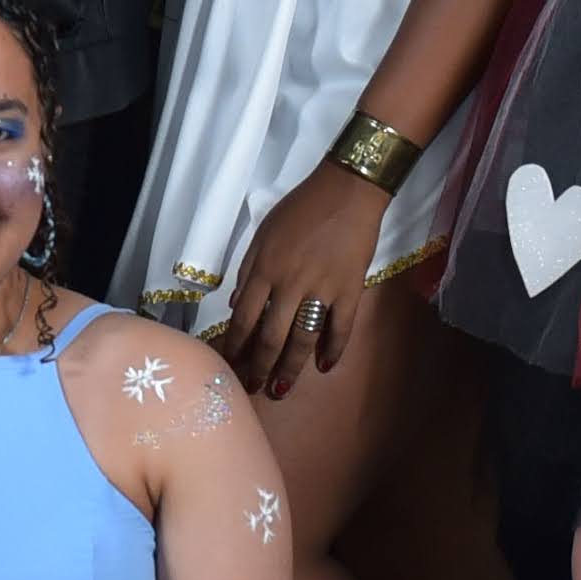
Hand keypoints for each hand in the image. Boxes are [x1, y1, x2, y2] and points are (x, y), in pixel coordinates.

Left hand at [217, 159, 393, 398]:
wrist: (347, 191)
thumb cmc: (300, 209)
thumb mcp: (262, 233)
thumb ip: (248, 271)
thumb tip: (235, 307)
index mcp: (264, 270)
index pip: (243, 318)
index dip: (235, 346)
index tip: (229, 365)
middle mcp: (289, 285)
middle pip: (270, 336)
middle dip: (258, 366)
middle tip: (253, 388)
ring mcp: (322, 290)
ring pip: (302, 339)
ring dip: (290, 368)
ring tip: (282, 388)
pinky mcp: (350, 290)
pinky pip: (341, 328)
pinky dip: (334, 350)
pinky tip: (325, 367)